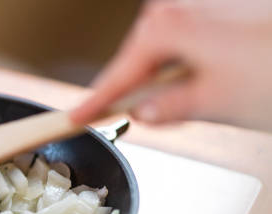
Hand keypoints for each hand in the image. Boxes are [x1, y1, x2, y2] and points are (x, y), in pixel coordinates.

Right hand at [70, 1, 271, 131]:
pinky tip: (216, 81)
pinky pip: (191, 44)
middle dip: (140, 90)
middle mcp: (184, 6)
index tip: (74, 118)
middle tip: (138, 117)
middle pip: (141, 59)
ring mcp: (205, 7)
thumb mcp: (212, 103)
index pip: (117, 75)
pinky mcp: (223, 14)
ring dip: (173, 81)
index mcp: (169, 25)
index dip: (95, 102)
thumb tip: (144, 112)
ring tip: (199, 100)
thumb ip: (167, 109)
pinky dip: (193, 68)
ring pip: (168, 54)